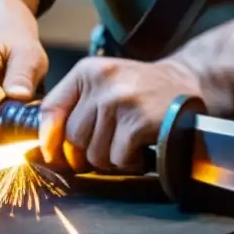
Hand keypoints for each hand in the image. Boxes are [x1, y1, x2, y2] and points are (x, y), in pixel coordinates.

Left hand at [38, 57, 202, 171]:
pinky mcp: (138, 121)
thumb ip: (76, 105)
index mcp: (87, 71)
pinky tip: (140, 150)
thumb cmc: (142, 90)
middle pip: (72, 137)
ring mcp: (120, 101)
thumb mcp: (105, 84)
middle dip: (87, 152)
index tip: (52, 153)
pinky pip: (117, 157)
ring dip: (110, 159)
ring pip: (94, 152)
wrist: (188, 83)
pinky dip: (129, 162)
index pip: (51, 109)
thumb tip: (45, 144)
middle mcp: (102, 82)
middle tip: (108, 148)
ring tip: (128, 145)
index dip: (48, 138)